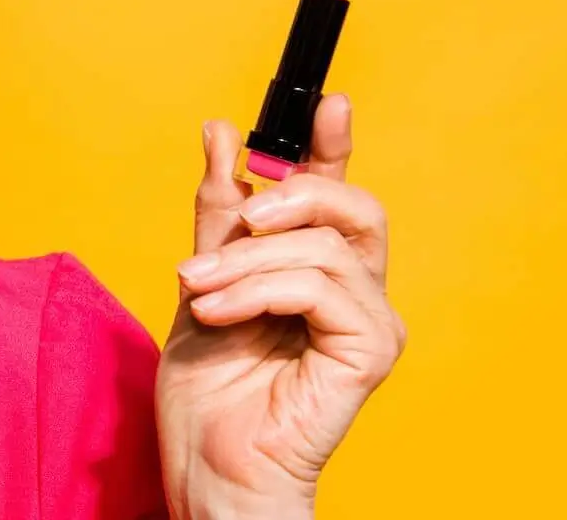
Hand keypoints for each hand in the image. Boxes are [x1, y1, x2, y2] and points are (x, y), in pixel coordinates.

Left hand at [154, 95, 404, 519]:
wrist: (206, 466)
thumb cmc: (208, 393)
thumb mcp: (201, 280)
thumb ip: (218, 214)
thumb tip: (220, 134)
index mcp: (314, 270)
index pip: (333, 192)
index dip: (332, 142)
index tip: (326, 100)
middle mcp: (353, 292)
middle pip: (352, 206)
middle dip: (289, 196)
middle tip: (238, 221)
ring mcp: (367, 323)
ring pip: (325, 247)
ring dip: (247, 262)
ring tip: (197, 292)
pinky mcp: (369, 353)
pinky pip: (323, 289)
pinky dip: (261, 291)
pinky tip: (219, 314)